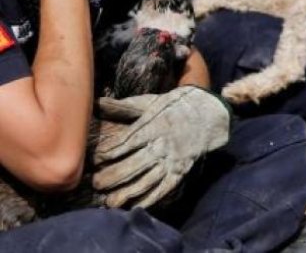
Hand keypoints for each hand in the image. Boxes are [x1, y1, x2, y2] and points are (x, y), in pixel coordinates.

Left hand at [92, 86, 230, 208]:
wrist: (209, 112)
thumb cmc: (174, 106)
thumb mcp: (150, 102)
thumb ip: (124, 106)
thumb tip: (98, 101)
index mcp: (153, 126)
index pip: (125, 143)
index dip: (107, 153)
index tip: (95, 160)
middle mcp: (162, 144)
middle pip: (133, 165)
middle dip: (112, 177)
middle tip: (97, 184)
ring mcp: (172, 159)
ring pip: (146, 180)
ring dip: (127, 192)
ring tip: (110, 202)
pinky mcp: (181, 170)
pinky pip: (164, 188)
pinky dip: (150, 199)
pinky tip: (135, 205)